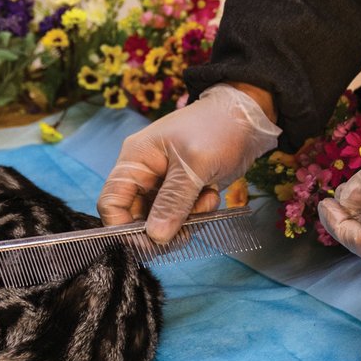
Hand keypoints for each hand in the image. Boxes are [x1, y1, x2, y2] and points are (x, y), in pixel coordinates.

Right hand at [97, 84, 279, 242]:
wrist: (248, 118)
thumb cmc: (218, 128)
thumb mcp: (195, 165)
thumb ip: (174, 201)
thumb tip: (155, 237)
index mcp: (136, 160)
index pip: (111, 202)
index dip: (123, 227)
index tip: (150, 243)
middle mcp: (144, 173)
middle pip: (136, 217)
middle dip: (161, 229)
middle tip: (186, 231)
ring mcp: (163, 183)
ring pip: (160, 220)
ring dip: (184, 221)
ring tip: (207, 202)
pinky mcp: (182, 190)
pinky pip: (180, 215)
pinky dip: (196, 214)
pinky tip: (212, 196)